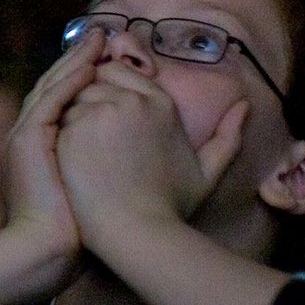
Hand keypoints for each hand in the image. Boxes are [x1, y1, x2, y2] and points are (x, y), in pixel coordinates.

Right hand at [0, 29, 99, 283]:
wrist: (47, 252)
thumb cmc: (77, 233)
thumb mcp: (91, 193)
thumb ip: (102, 169)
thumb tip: (133, 157)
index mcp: (45, 147)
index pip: (64, 100)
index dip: (84, 75)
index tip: (109, 57)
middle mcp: (32, 135)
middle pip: (57, 85)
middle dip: (79, 58)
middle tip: (102, 34)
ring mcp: (26, 135)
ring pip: (53, 86)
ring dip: (75, 59)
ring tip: (98, 38)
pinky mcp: (27, 139)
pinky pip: (50, 99)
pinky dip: (69, 79)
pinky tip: (89, 63)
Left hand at [55, 62, 247, 237]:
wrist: (138, 233)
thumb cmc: (170, 205)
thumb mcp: (207, 171)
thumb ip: (228, 136)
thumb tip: (244, 104)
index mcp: (161, 103)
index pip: (121, 71)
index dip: (110, 91)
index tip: (107, 116)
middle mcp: (131, 100)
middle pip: (96, 79)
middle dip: (91, 97)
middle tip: (93, 133)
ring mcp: (100, 112)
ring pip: (75, 96)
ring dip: (75, 113)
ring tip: (84, 148)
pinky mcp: (74, 129)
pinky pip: (60, 117)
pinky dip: (62, 131)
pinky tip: (72, 158)